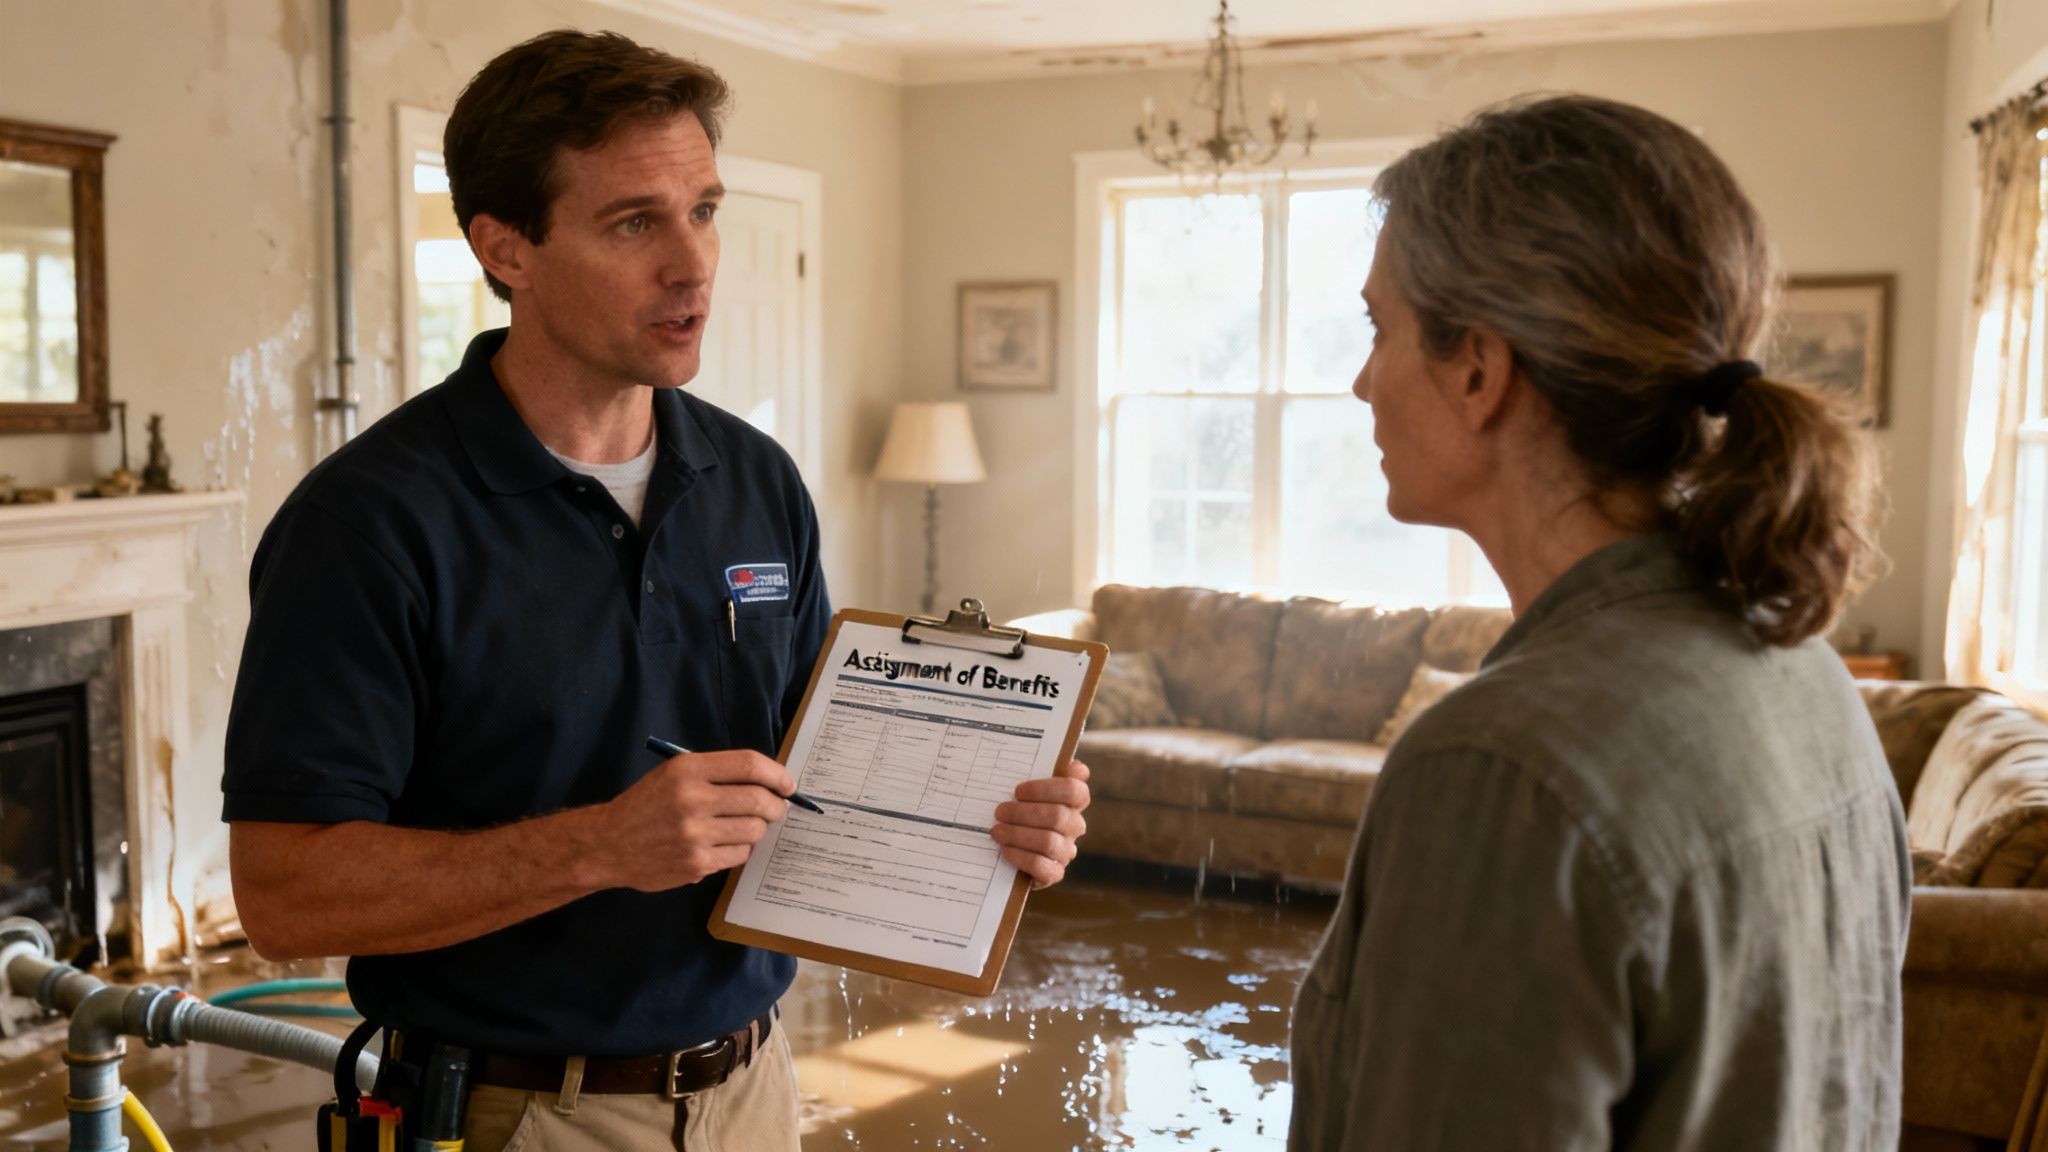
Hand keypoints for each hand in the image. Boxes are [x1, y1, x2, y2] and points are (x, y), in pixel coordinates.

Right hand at [598, 750, 793, 891]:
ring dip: (756, 829)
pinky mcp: (697, 862)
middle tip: (776, 809)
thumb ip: (717, 774)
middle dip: (776, 806)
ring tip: (741, 827)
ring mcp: (695, 834)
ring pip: (754, 830)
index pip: (750, 765)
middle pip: (760, 800)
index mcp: (688, 770)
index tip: (788, 785)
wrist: (609, 844)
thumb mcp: (674, 774)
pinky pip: (740, 854)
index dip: (778, 774)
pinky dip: (739, 849)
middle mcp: (693, 799)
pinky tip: (723, 844)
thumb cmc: (647, 805)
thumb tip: (770, 783)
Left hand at [991, 760, 1089, 889]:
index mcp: (1073, 802)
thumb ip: (1046, 772)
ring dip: (1018, 835)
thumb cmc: (1019, 811)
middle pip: (1059, 816)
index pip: (1075, 790)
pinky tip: (1005, 851)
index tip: (1018, 790)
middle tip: (999, 812)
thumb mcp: (1027, 791)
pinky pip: (1043, 868)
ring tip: (996, 831)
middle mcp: (1074, 826)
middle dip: (1024, 813)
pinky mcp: (1054, 873)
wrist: (1008, 850)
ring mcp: (1066, 851)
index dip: (1047, 789)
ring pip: (1050, 842)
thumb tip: (1074, 765)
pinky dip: (1022, 857)